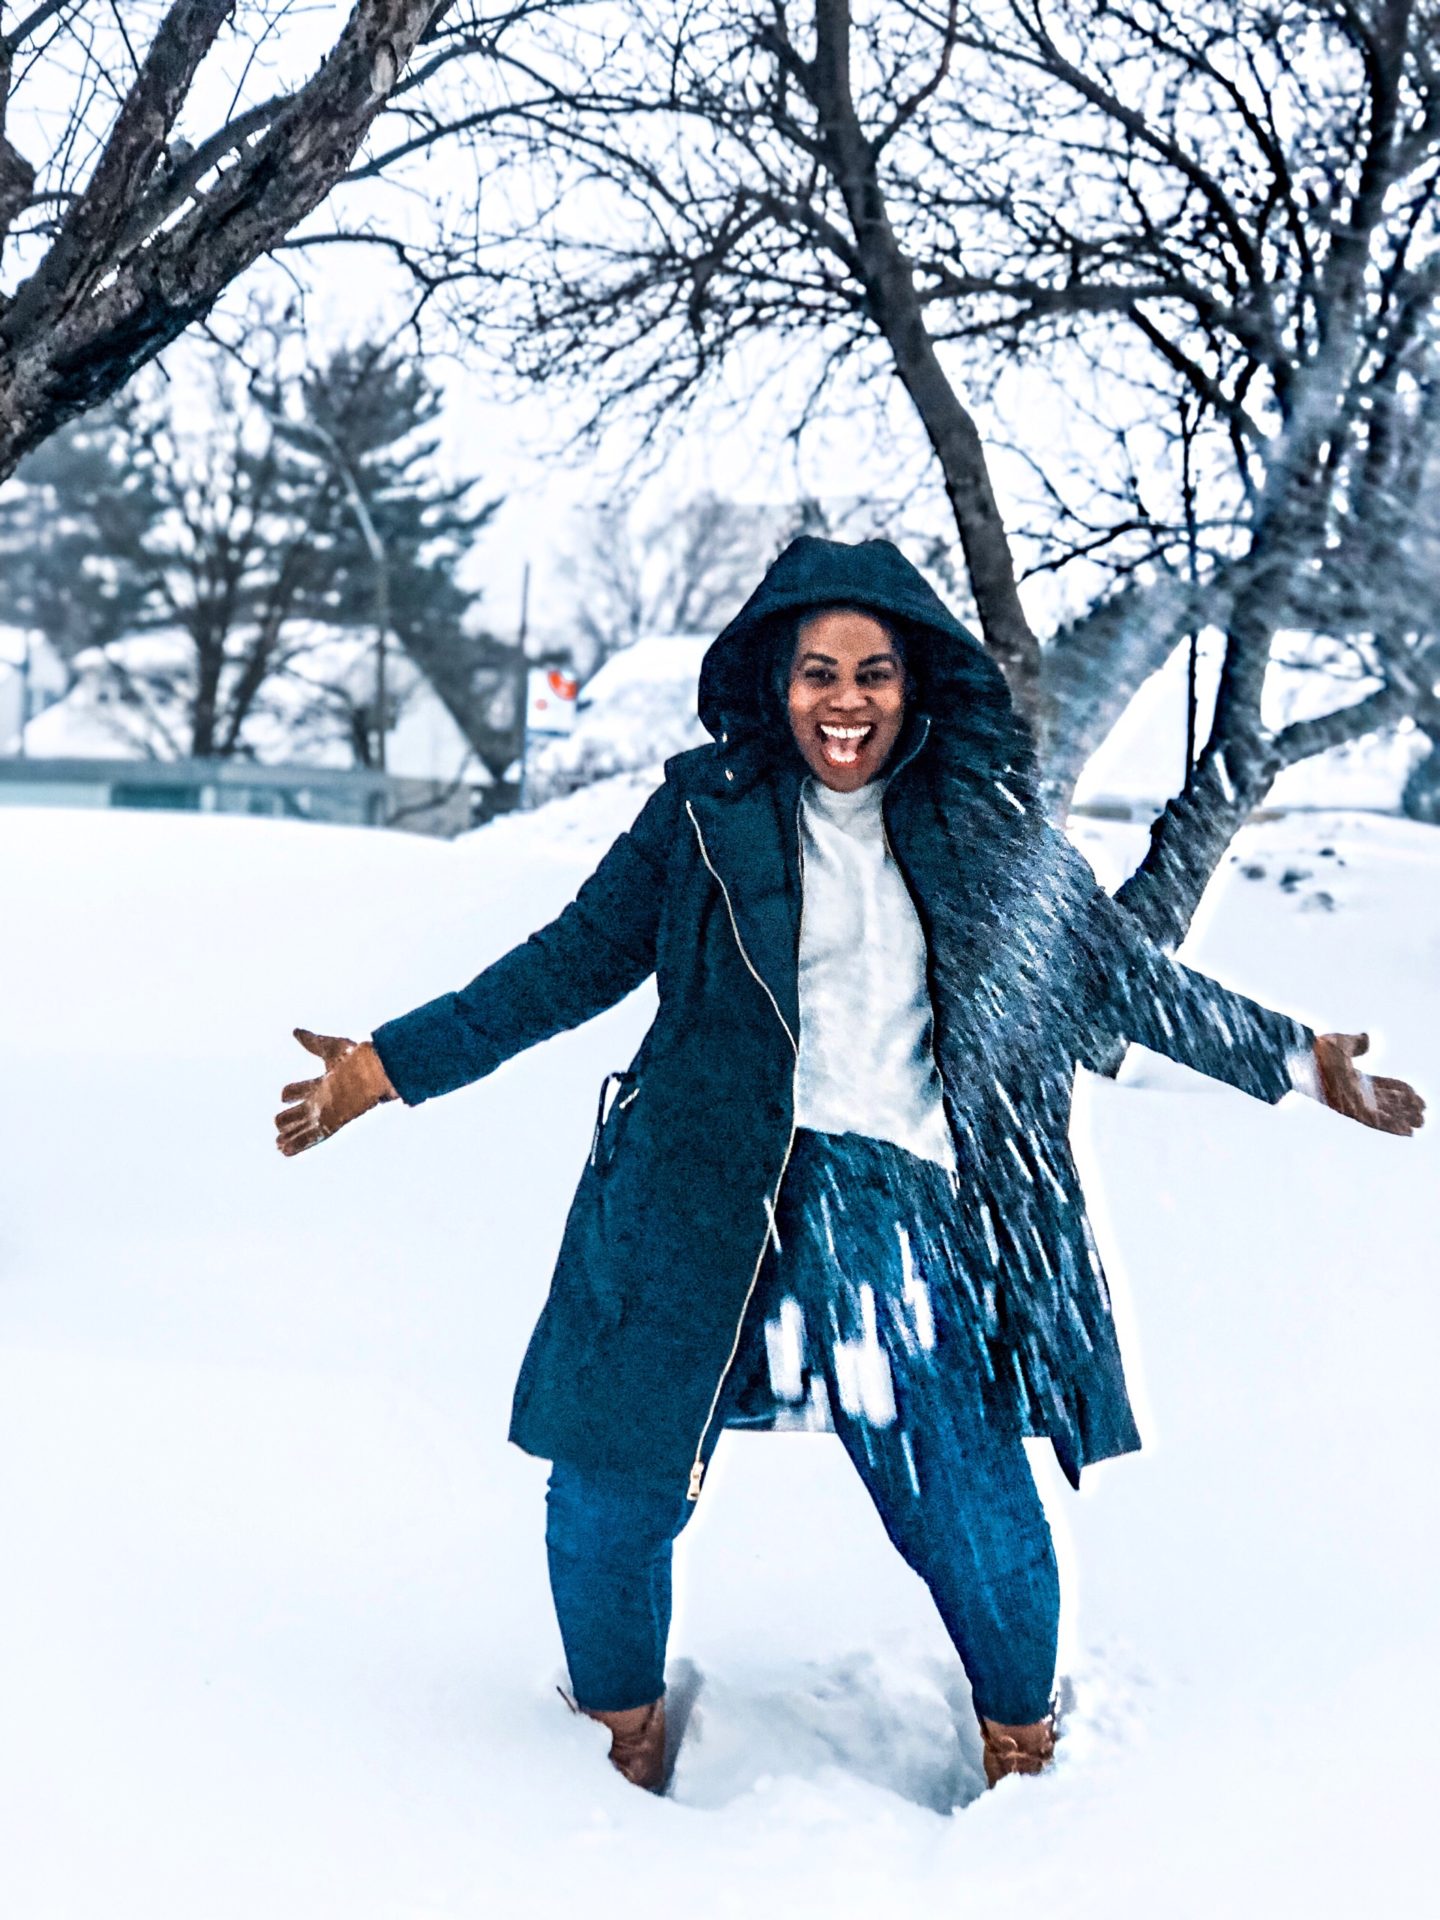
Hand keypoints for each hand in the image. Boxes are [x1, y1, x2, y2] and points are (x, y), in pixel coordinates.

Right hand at [275, 1028, 397, 1155]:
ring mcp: (326, 1113)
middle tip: (278, 1123)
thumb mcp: (331, 1049)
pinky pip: (310, 1137)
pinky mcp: (331, 1123)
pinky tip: (285, 1151)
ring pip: (304, 1127)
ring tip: (278, 1144)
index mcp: (324, 1083)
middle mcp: (324, 1100)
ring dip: (291, 1135)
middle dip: (289, 1118)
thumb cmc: (357, 1060)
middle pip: (302, 1111)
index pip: (303, 1089)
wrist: (375, 1073)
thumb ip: (312, 1042)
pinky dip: (297, 1144)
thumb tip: (295, 1031)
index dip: (291, 1092)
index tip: (283, 1095)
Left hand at [1312, 1032, 1425, 1136]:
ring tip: (1421, 1124)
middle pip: (1386, 1103)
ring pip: (1384, 1115)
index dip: (1402, 1092)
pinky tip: (1408, 1132)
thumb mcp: (1342, 1044)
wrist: (1302, 1056)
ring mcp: (1353, 1103)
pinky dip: (1393, 1127)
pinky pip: (1376, 1122)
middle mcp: (1355, 1092)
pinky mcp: (1350, 1110)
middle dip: (1406, 1109)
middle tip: (1423, 1114)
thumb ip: (1357, 1043)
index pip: (1384, 1087)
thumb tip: (1368, 1038)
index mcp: (1355, 1078)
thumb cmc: (1316, 1050)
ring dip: (1403, 1120)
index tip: (1417, 1096)